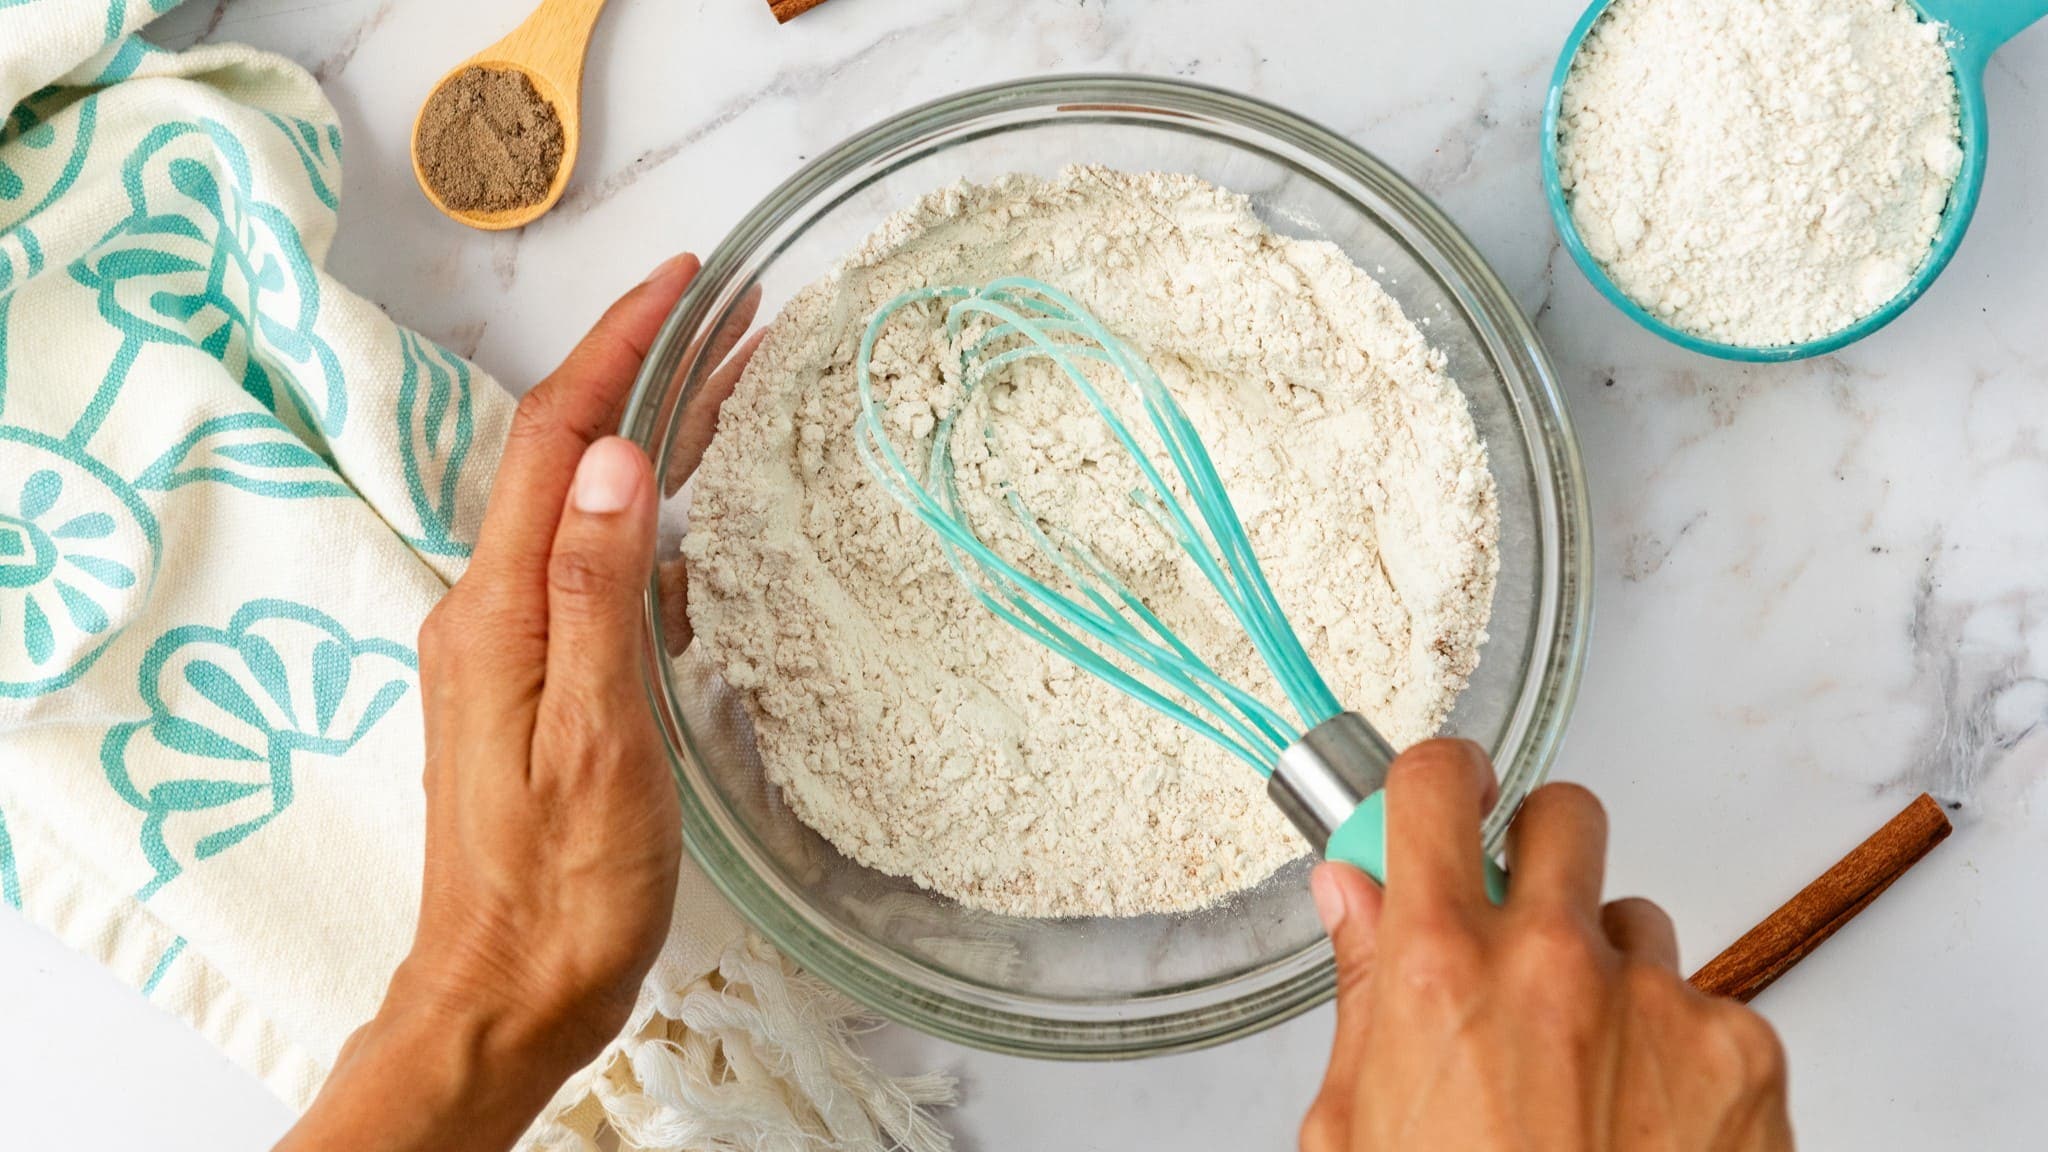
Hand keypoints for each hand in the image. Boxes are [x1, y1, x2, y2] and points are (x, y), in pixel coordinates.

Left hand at [278, 253, 753, 1151]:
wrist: (509, 994)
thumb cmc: (560, 888)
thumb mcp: (594, 738)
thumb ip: (596, 593)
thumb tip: (616, 457)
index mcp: (497, 610)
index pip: (555, 438)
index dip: (619, 347)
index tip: (686, 279)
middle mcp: (491, 610)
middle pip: (567, 458)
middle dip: (646, 372)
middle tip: (735, 313)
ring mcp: (511, 647)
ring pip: (584, 508)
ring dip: (655, 439)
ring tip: (736, 387)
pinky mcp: (538, 684)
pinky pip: (596, 570)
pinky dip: (653, 523)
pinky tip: (706, 528)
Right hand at [1301, 741, 1793, 1151]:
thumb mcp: (1357, 1129)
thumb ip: (1362, 992)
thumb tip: (1351, 899)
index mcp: (1442, 968)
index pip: (1434, 787)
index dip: (1439, 778)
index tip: (1446, 789)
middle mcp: (1557, 963)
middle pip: (1565, 814)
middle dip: (1540, 853)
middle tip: (1522, 924)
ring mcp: (1662, 1002)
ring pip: (1639, 922)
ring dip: (1611, 970)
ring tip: (1584, 1075)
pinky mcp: (1745, 1049)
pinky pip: (1707, 1006)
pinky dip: (1677, 1052)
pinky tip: (1644, 1125)